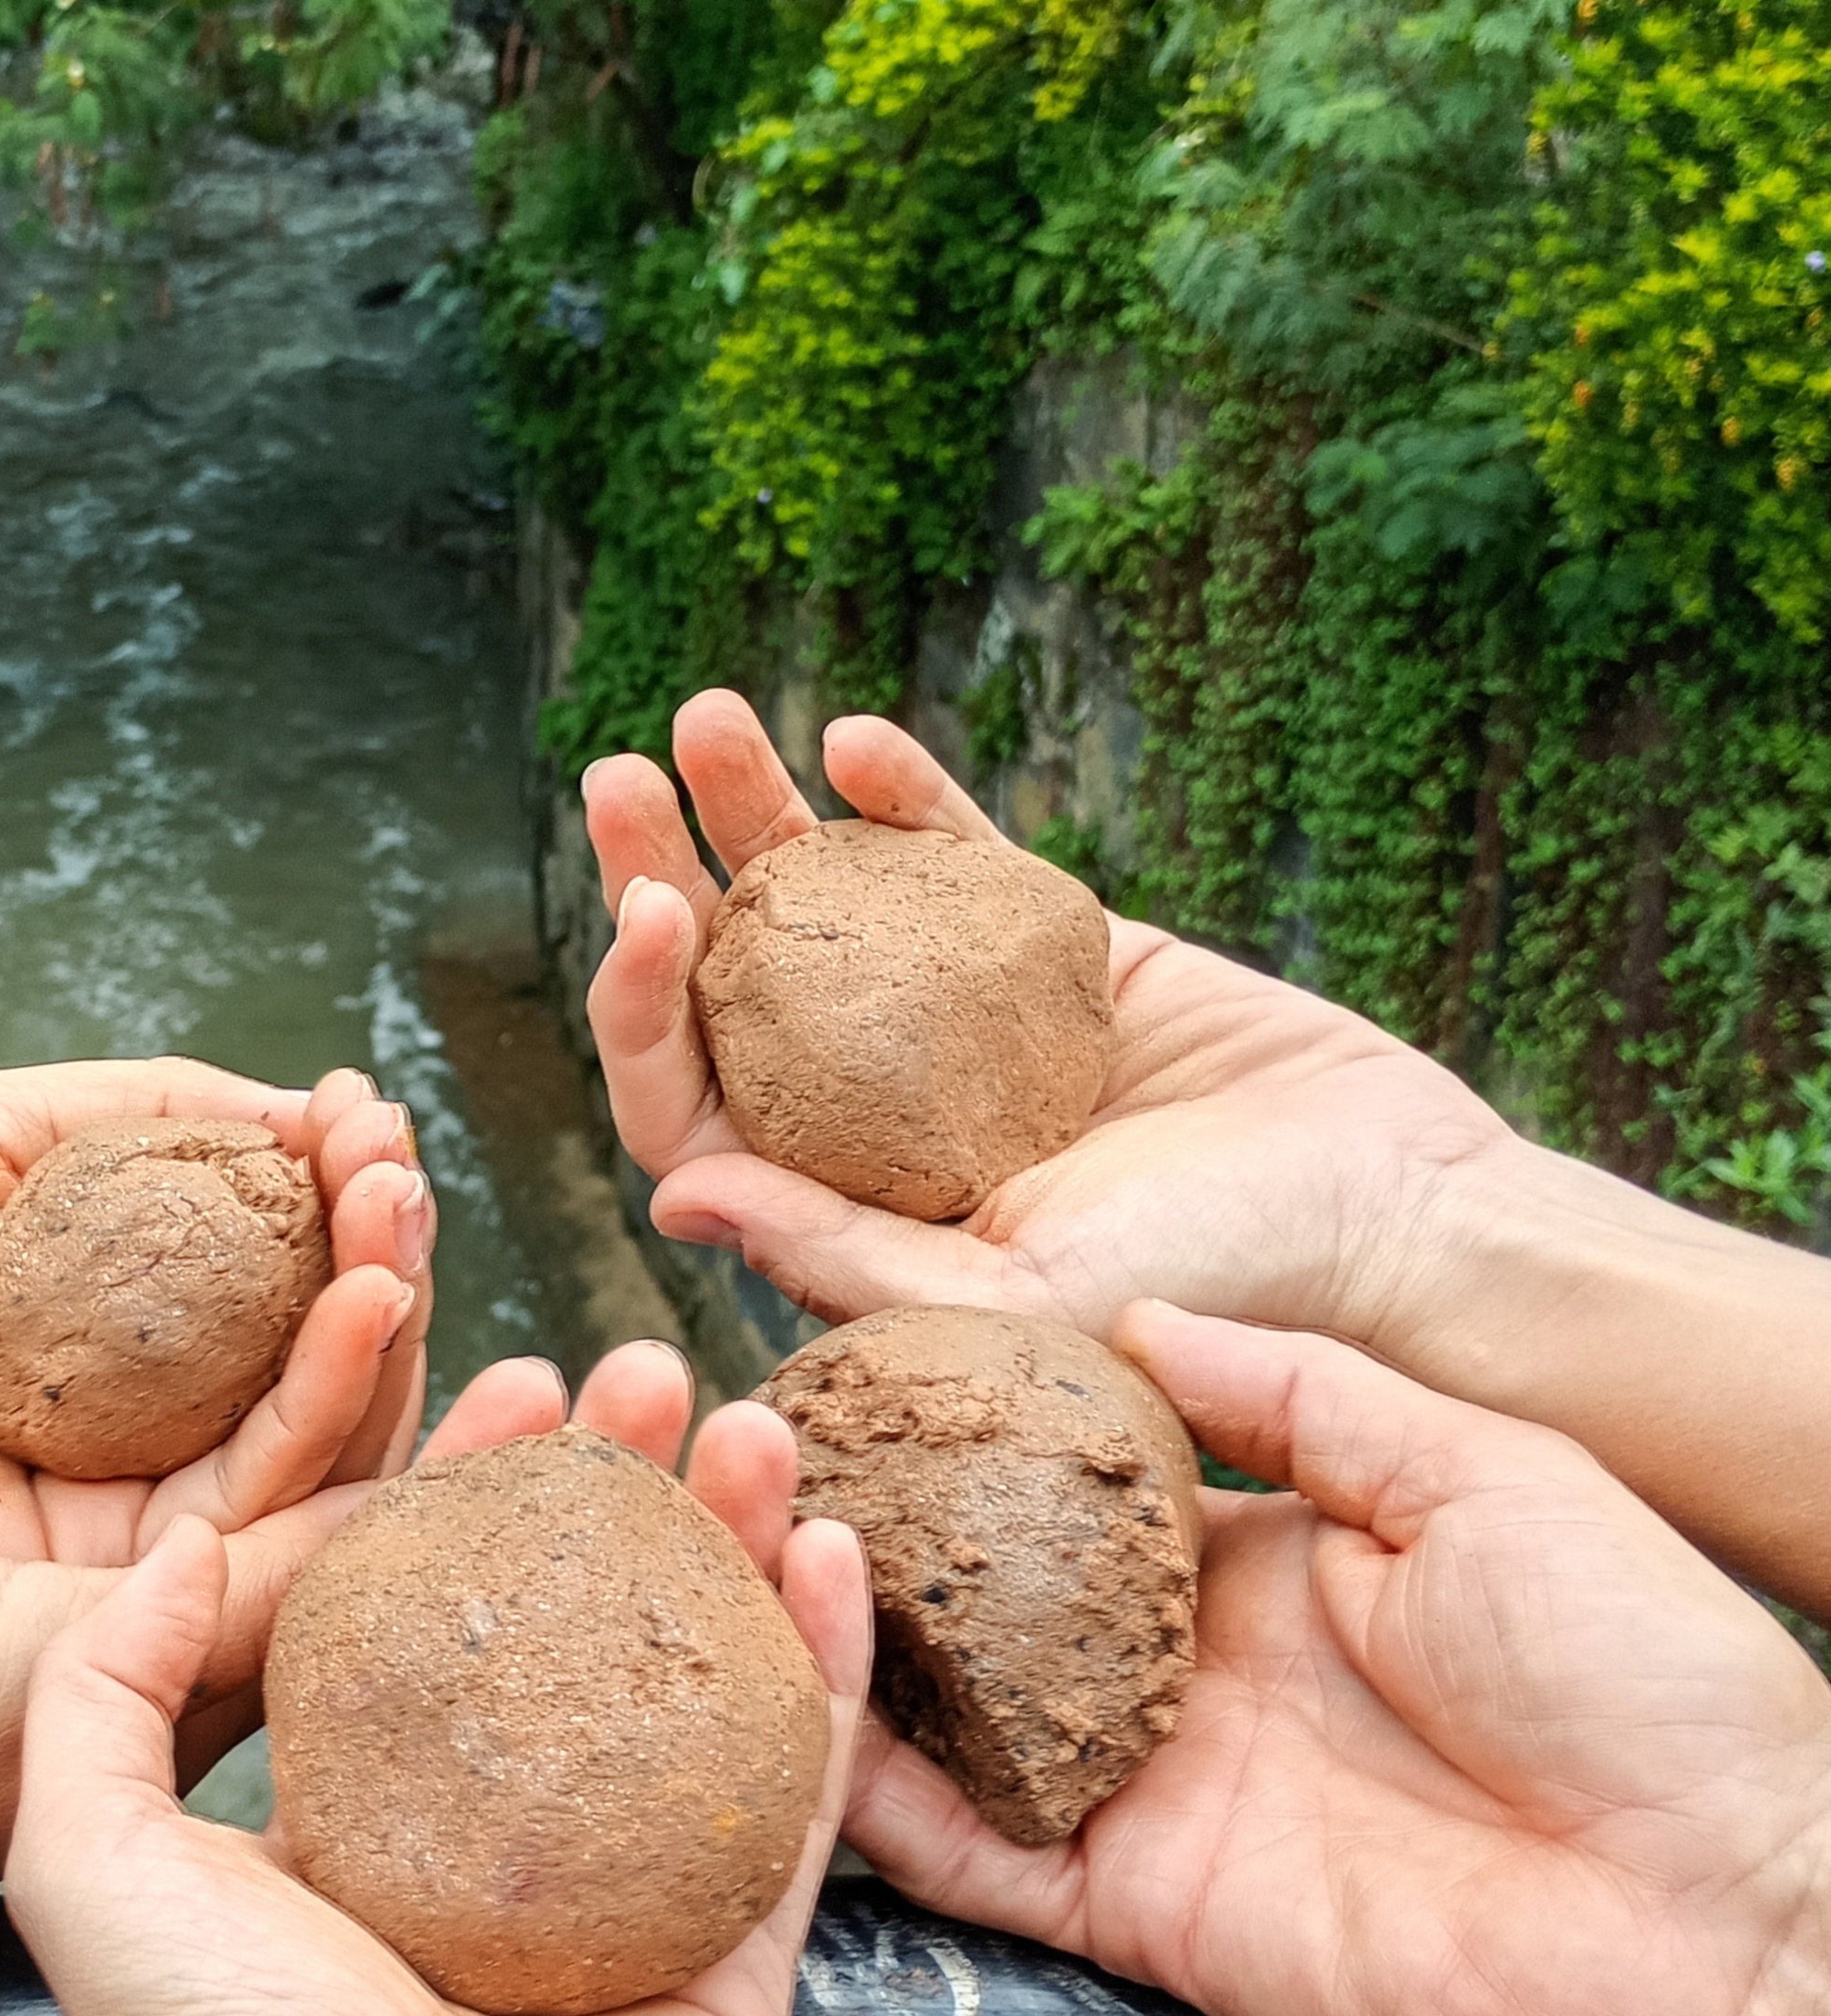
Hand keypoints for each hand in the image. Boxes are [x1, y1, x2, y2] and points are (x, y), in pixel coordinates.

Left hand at [0, 1057, 436, 1687]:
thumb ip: (151, 1116)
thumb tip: (310, 1109)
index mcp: (103, 1329)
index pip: (267, 1268)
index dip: (333, 1191)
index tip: (369, 1118)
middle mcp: (134, 1428)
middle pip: (314, 1351)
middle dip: (378, 1245)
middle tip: (400, 1165)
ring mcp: (133, 1515)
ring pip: (317, 1429)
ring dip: (381, 1310)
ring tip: (398, 1211)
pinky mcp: (123, 1595)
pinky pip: (266, 1502)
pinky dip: (332, 1396)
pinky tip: (365, 1301)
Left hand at [4, 1353, 871, 2015]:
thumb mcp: (93, 1844)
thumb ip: (105, 1682)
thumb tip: (178, 1542)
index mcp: (377, 1831)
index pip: (451, 1610)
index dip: (487, 1486)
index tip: (520, 1379)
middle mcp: (513, 1862)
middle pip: (597, 1623)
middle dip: (630, 1484)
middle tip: (650, 1371)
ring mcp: (637, 1912)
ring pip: (711, 1683)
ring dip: (738, 1541)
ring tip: (751, 1419)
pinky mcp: (738, 1974)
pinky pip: (800, 1793)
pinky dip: (827, 1667)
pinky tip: (830, 1545)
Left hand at [585, 690, 1830, 1607]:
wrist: (1398, 1215)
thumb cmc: (1222, 1290)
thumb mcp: (1026, 1299)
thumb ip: (851, 1257)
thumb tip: (673, 1195)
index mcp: (851, 1216)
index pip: (698, 1113)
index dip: (649, 1017)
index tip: (649, 917)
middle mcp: (886, 1120)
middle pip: (736, 988)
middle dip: (665, 876)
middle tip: (617, 779)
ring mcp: (963, 1025)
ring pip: (827, 905)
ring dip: (758, 811)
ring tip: (708, 716)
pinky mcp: (1054, 949)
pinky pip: (954, 860)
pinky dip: (905, 800)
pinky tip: (858, 747)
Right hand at [842, 1302, 1830, 2015]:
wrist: (1729, 1925)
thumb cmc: (1652, 1680)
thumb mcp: (1485, 1472)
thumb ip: (1305, 1396)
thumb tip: (1136, 1315)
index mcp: (1278, 1559)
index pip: (1087, 1476)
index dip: (984, 1416)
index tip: (874, 1341)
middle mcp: (1196, 1673)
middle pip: (995, 1594)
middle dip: (885, 1525)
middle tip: (761, 1445)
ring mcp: (1160, 1794)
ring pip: (956, 1720)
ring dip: (849, 1648)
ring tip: (733, 1554)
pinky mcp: (1142, 1911)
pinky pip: (975, 1858)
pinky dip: (876, 1806)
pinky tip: (786, 1720)